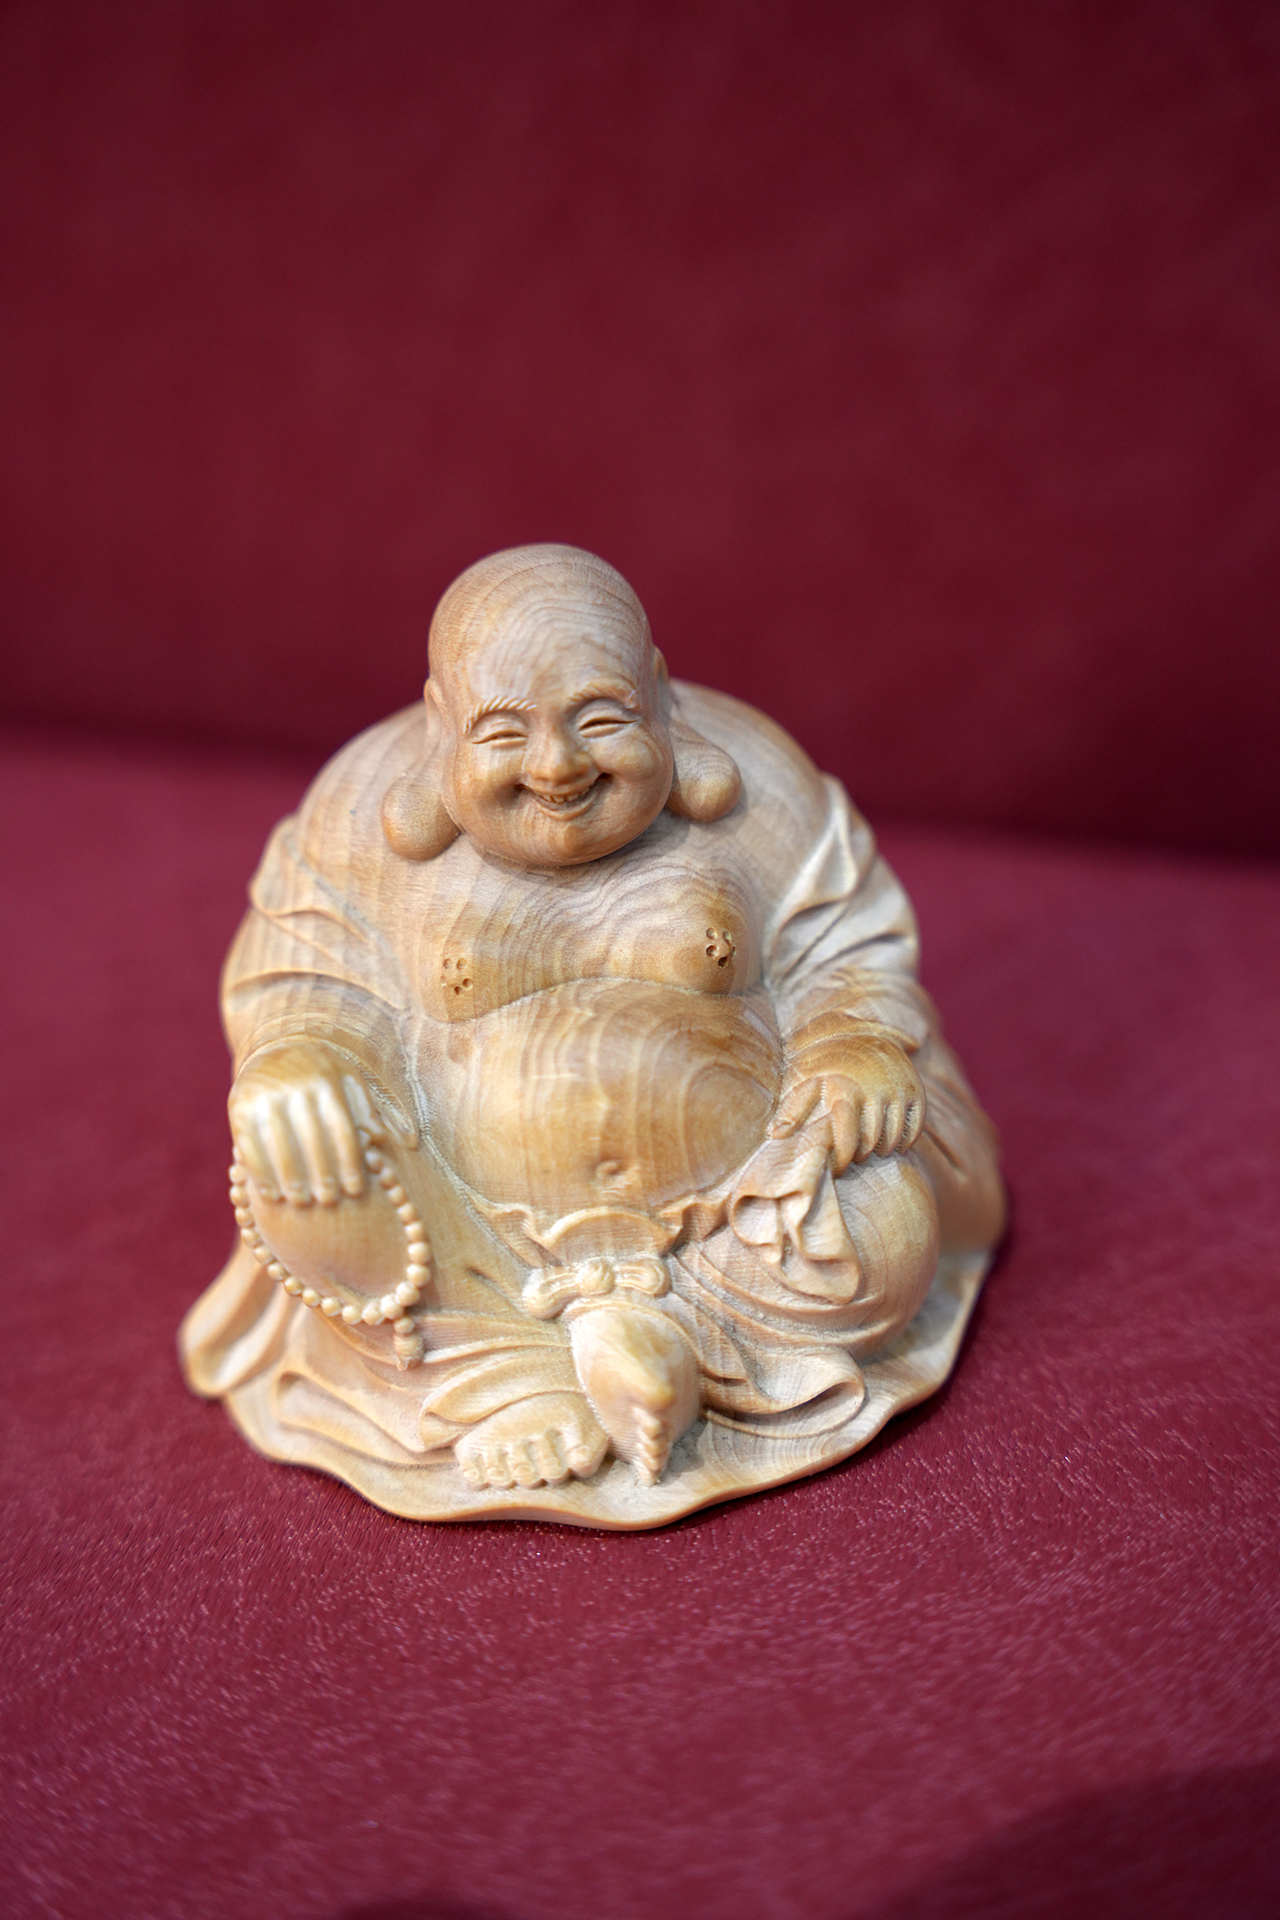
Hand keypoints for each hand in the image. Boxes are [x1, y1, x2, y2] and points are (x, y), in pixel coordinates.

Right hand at [229, 1042, 383, 1204]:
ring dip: (290, 1179)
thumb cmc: (319, 1073)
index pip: (341, 1127)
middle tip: (328, 1200)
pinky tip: (270, 1194)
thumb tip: (380, 1140)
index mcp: (325, 1080)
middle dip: (322, 1173)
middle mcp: (293, 1086)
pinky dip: (260, 1173)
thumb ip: (365, 1109)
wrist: (272, 1048)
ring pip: (278, 1145)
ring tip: (301, 1202)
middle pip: (311, 1138)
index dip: (349, 1161)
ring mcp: (263, 1096)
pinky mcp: (238, 1107)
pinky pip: (248, 1146)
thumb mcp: (347, 1079)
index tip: (355, 1190)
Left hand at [770, 1033, 924, 1174]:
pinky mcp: (916, 1092)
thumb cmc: (830, 1068)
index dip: (842, 1161)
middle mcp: (874, 1091)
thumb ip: (791, 1110)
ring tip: (870, 1149)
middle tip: (854, 1158)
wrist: (864, 1037)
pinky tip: (891, 1140)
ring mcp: (898, 1091)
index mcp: (845, 1092)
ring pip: (892, 1139)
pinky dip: (905, 1140)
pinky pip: (914, 1129)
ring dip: (882, 1149)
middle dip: (861, 1156)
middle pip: (870, 1145)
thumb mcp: (807, 1084)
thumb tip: (774, 1135)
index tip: (837, 1168)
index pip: (847, 1143)